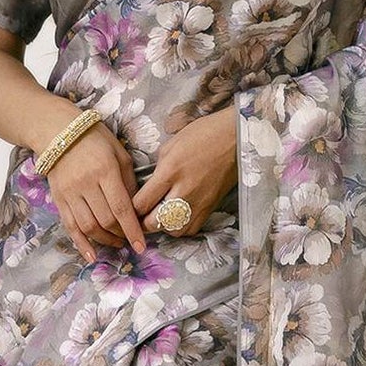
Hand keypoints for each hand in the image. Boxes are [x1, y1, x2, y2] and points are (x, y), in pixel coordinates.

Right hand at [46, 122, 150, 264]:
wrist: (57, 131)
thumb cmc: (95, 139)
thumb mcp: (119, 153)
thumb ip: (129, 181)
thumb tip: (137, 209)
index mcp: (105, 171)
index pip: (121, 208)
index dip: (132, 230)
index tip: (141, 246)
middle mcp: (86, 184)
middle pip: (106, 220)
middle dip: (121, 235)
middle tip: (130, 239)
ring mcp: (70, 193)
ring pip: (89, 227)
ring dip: (105, 240)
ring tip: (116, 243)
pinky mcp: (59, 199)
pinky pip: (70, 226)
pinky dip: (81, 244)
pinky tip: (91, 256)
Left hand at [129, 105, 238, 237]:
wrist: (236, 138)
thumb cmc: (204, 134)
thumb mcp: (171, 145)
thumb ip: (157, 170)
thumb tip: (149, 187)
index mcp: (170, 171)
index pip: (142, 203)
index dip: (131, 209)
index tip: (129, 207)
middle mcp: (183, 190)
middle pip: (154, 223)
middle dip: (143, 223)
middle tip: (140, 218)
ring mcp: (199, 202)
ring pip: (173, 230)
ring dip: (162, 227)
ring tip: (159, 218)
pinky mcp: (211, 208)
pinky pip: (191, 229)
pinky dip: (181, 227)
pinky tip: (177, 217)